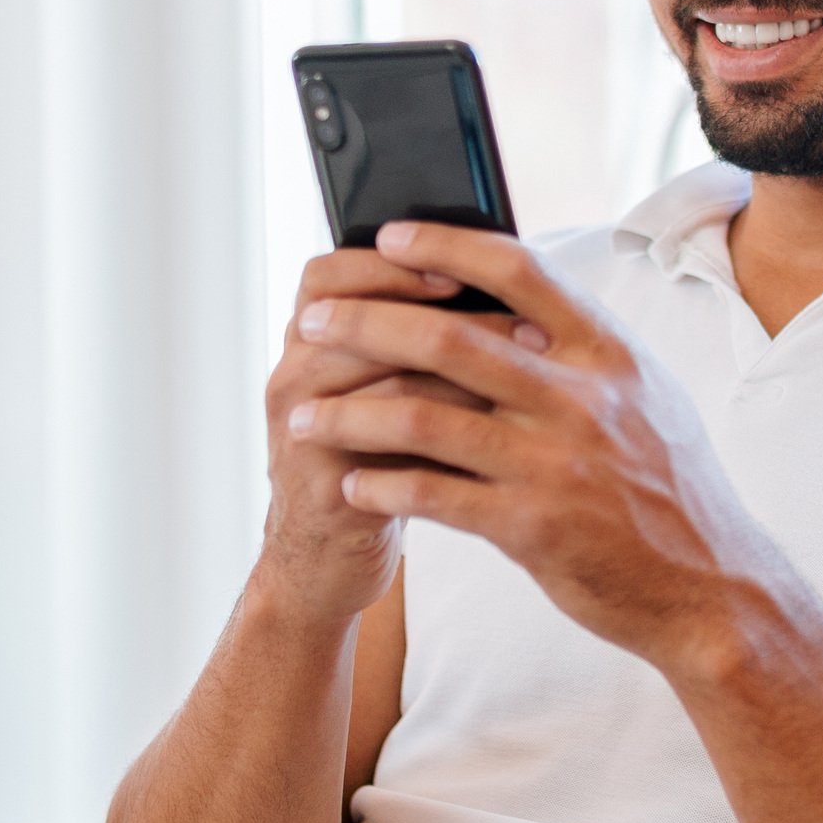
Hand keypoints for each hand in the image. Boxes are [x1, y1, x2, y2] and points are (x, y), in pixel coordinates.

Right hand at [254, 245, 509, 624]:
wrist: (328, 557)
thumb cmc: (376, 461)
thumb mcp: (390, 390)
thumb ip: (423, 340)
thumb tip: (510, 290)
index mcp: (310, 341)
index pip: (331, 274)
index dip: (390, 266)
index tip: (459, 269)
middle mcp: (295, 373)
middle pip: (355, 316)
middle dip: (441, 312)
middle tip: (515, 320)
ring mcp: (301, 426)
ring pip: (382, 378)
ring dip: (461, 370)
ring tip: (526, 369)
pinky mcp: (321, 481)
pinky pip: (387, 445)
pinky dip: (448, 433)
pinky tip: (499, 430)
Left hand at [283, 222, 784, 679]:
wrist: (711, 590)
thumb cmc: (669, 489)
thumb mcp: (648, 397)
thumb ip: (585, 351)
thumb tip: (520, 298)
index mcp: (609, 354)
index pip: (520, 271)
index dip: (448, 245)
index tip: (391, 235)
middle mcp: (582, 399)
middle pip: (449, 340)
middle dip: (365, 325)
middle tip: (309, 324)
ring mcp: (556, 464)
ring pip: (425, 420)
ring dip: (350, 416)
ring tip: (302, 417)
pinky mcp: (534, 529)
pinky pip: (434, 496)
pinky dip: (383, 485)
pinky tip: (351, 482)